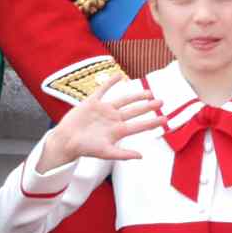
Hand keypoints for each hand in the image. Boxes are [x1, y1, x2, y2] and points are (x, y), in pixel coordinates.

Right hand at [42, 80, 164, 169]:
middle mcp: (113, 119)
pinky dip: (110, 82)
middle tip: (161, 101)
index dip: (152, 122)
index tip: (165, 119)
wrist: (66, 140)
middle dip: (148, 106)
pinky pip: (103, 89)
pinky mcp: (92, 102)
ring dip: (135, 95)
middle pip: (134, 111)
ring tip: (148, 92)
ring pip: (123, 100)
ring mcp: (104, 110)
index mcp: (118, 131)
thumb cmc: (85, 148)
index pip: (139, 125)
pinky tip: (119, 75)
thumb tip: (141, 156)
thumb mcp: (105, 152)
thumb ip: (123, 154)